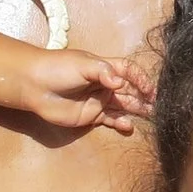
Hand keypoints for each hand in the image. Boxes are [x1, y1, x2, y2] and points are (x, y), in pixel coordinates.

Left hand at [21, 49, 153, 132]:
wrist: (34, 85)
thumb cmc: (58, 68)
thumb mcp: (83, 65)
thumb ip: (104, 72)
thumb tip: (119, 83)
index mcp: (105, 68)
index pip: (129, 72)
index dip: (141, 79)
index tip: (150, 89)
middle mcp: (105, 85)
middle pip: (130, 91)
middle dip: (144, 97)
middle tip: (158, 106)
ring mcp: (98, 101)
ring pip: (123, 106)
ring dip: (137, 111)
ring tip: (151, 116)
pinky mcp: (90, 116)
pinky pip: (110, 120)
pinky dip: (121, 123)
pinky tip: (129, 126)